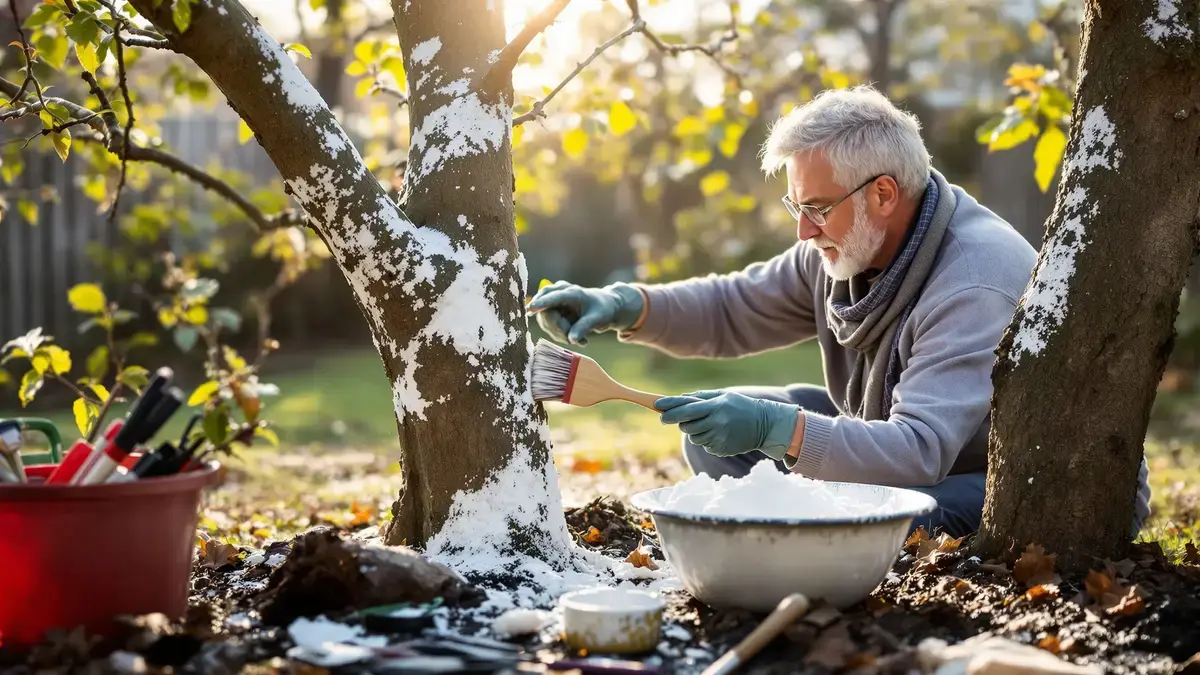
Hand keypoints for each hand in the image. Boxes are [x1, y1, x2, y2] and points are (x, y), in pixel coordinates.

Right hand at [526, 281, 643, 344]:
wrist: (604, 306)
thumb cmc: (602, 309)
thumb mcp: (597, 318)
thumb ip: (584, 327)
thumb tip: (571, 339)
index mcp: (571, 292)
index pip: (553, 296)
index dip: (541, 303)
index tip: (530, 308)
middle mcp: (559, 293)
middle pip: (546, 312)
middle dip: (558, 330)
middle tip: (575, 341)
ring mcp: (553, 301)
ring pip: (546, 321)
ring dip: (560, 334)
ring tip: (580, 340)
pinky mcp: (551, 310)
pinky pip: (549, 325)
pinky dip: (560, 334)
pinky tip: (574, 336)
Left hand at [655, 390, 799, 459]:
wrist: (766, 425)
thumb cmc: (741, 406)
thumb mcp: (724, 396)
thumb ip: (701, 396)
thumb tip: (679, 399)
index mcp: (717, 407)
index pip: (687, 409)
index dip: (671, 408)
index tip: (658, 407)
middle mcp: (717, 423)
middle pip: (687, 426)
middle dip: (680, 422)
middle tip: (678, 418)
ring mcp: (720, 438)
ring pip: (694, 437)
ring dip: (695, 431)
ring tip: (710, 424)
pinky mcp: (721, 449)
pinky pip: (704, 445)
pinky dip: (707, 439)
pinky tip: (720, 434)